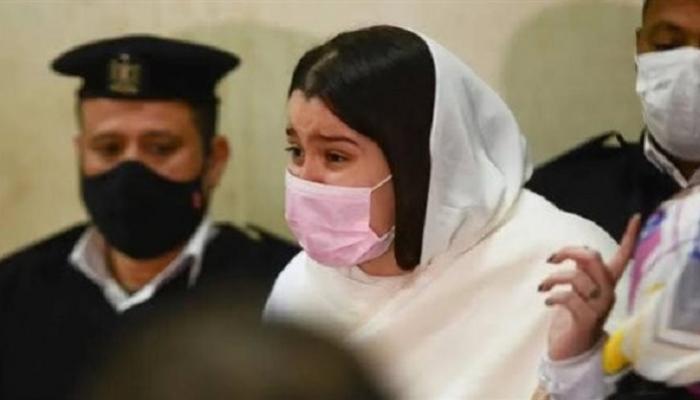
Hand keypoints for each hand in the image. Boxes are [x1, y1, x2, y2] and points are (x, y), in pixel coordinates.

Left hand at [539, 214, 641, 360]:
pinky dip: (553, 296)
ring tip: (542, 286)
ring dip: (553, 278)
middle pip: (594, 259)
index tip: (636, 217)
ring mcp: (599, 308)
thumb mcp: (577, 289)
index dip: (630, 238)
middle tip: (551, 258)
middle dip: (570, 252)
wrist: (570, 351)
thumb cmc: (571, 315)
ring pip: (576, 278)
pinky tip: (546, 300)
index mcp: (607, 283)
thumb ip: (580, 270)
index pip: (623, 258)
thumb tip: (576, 252)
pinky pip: (568, 298)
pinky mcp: (586, 321)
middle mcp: (608, 294)